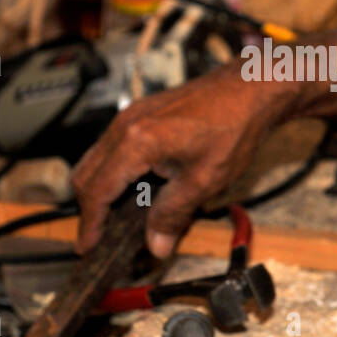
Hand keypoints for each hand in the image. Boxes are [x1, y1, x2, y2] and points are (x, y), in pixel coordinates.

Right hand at [71, 66, 293, 256]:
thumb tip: (155, 245)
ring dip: (101, 191)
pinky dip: (114, 173)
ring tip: (117, 219)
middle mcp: (125, 125)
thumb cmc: (233, 127)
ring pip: (97, 160)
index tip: (87, 247)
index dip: (90, 224)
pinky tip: (136, 190)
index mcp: (136, 142)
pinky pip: (112, 148)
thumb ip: (172, 215)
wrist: (250, 90)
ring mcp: (131, 116)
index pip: (97, 191)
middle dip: (90, 209)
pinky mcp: (141, 114)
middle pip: (86, 175)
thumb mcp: (204, 181)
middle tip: (100, 238)